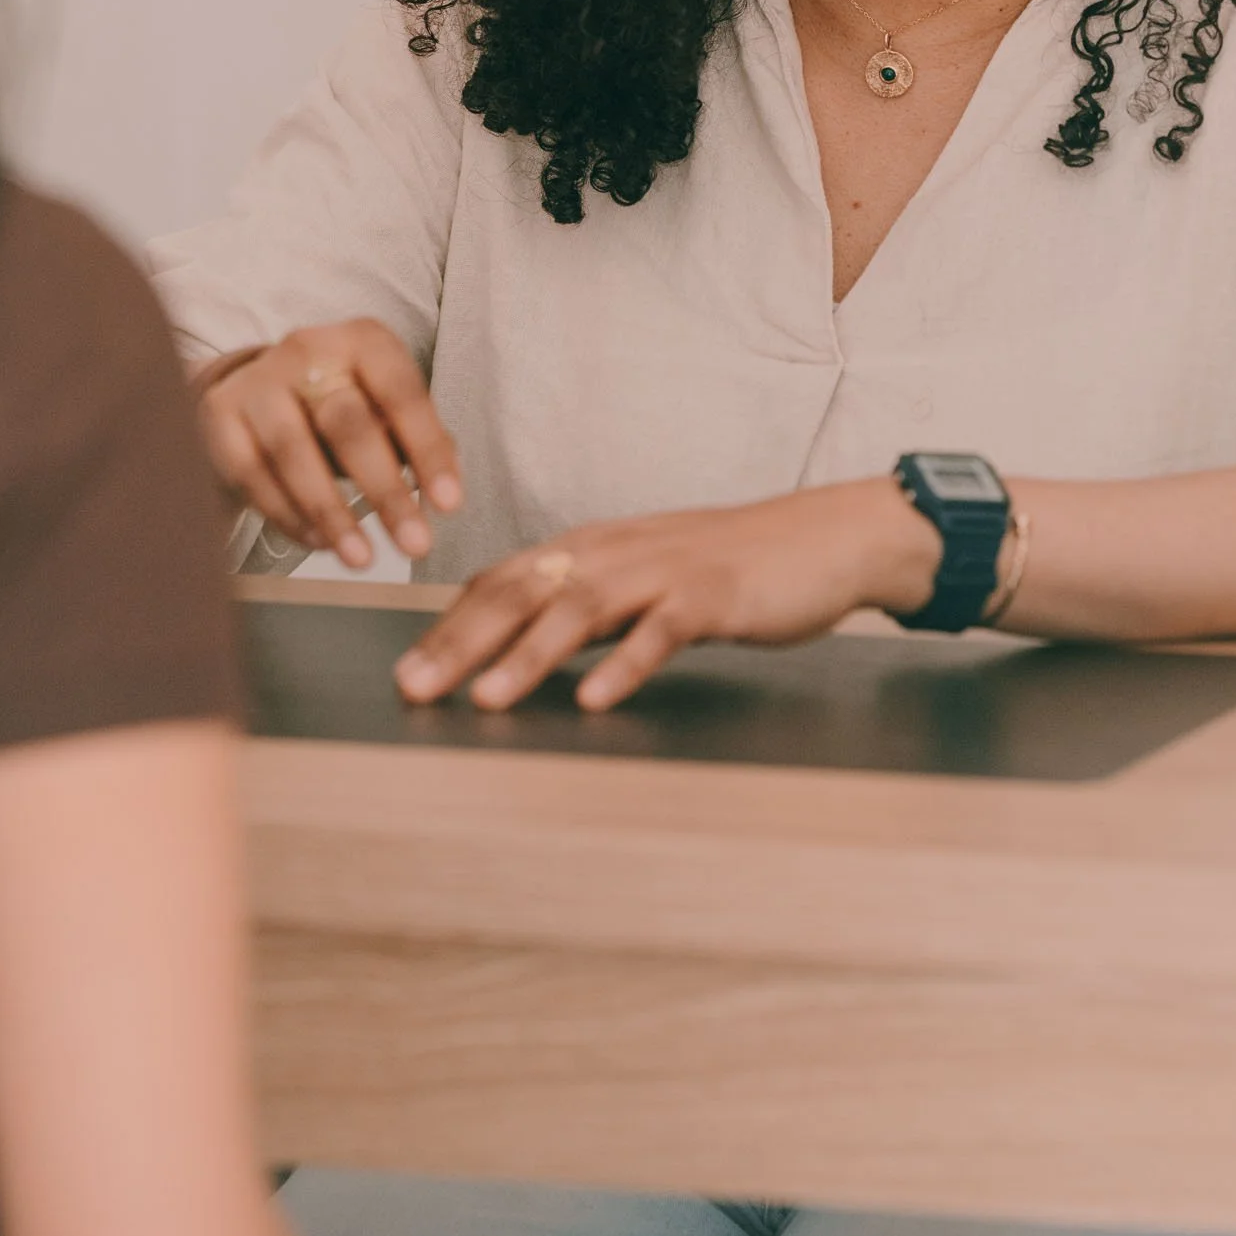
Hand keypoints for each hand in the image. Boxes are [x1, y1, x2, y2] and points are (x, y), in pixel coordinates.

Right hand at [197, 321, 460, 567]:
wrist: (254, 389)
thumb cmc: (338, 404)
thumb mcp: (383, 406)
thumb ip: (416, 439)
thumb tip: (444, 491)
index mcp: (363, 341)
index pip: (402, 393)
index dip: (428, 450)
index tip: (450, 506)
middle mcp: (308, 349)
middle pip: (348, 423)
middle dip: (385, 491)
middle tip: (415, 546)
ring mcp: (257, 381)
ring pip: (294, 452)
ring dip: (332, 512)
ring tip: (363, 558)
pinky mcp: (217, 414)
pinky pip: (252, 473)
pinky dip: (287, 514)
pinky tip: (319, 542)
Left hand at [393, 480, 942, 712]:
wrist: (829, 537)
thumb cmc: (734, 566)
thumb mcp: (650, 576)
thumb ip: (590, 602)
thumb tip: (520, 642)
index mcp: (597, 546)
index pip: (506, 578)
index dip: (451, 622)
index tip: (406, 669)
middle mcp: (620, 550)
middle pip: (526, 588)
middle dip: (463, 639)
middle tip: (415, 687)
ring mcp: (668, 570)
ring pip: (582, 605)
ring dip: (528, 654)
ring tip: (487, 698)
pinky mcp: (716, 595)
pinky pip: (663, 629)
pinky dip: (626, 663)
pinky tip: (596, 699)